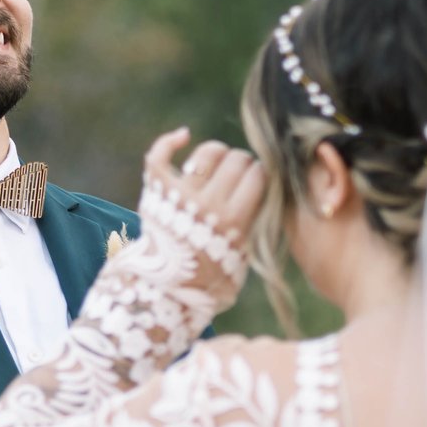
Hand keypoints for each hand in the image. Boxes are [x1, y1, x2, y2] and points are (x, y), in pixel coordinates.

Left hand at [142, 127, 263, 308]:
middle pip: (237, 160)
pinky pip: (160, 154)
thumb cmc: (208, 278)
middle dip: (241, 163)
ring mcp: (181, 196)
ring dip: (216, 153)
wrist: (162, 290)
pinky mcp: (156, 191)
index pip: (259, 176)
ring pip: (209, 152)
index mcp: (235, 223)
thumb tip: (269, 194)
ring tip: (215, 165)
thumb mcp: (243, 259)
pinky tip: (184, 137)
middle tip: (235, 176)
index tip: (254, 184)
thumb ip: (255, 229)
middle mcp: (209, 206)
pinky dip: (171, 141)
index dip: (259, 175)